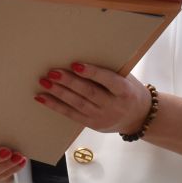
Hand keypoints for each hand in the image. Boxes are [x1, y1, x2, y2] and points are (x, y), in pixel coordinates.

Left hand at [34, 62, 153, 134]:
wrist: (139, 116)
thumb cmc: (128, 90)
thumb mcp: (126, 79)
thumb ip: (108, 71)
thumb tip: (80, 58)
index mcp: (125, 91)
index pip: (108, 81)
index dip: (92, 73)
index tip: (75, 64)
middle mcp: (114, 106)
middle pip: (89, 93)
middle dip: (69, 82)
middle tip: (52, 72)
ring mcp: (102, 117)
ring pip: (78, 104)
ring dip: (58, 93)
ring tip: (44, 82)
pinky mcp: (92, 124)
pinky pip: (71, 114)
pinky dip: (55, 105)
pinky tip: (42, 97)